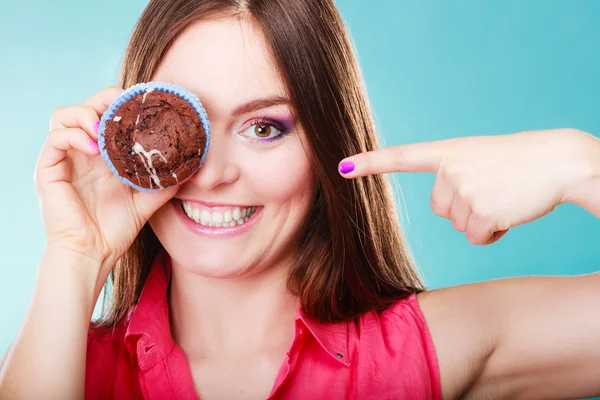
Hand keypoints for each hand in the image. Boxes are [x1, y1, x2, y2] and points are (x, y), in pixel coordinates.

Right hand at [35, 87, 177, 284]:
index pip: (106, 114)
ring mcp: (64, 159)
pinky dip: (74, 135)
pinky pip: (55, 138)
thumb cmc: (116, 229)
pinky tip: (94, 149)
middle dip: (105, 99)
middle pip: (86, 107)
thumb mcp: (147, 200)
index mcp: (103, 154)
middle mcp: (82, 151)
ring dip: (85, 113)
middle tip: (125, 106)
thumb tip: (190, 167)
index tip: (143, 101)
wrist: (93, 254)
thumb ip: (165, 182)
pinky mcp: (48, 169)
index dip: (121, 102)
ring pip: (63, 115)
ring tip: (105, 130)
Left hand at [338, 129, 595, 244]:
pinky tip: (509, 213)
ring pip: (458, 225)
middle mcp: (450, 170)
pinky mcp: (479, 211)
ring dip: (481, 219)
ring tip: (504, 197)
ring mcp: (463, 190)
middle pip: (440, 209)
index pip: (402, 157)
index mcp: (449, 152)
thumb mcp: (480, 159)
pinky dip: (493, 233)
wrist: (559, 162)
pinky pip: (476, 238)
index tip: (342, 167)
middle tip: (492, 190)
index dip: (370, 164)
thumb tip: (449, 214)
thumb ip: (455, 178)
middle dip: (464, 207)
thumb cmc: (521, 162)